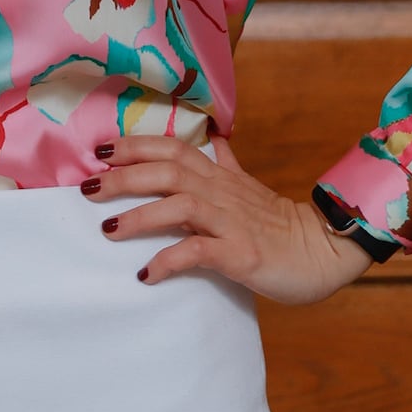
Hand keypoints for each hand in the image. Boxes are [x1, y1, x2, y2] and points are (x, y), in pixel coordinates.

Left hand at [82, 130, 378, 302]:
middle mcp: (223, 193)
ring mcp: (232, 223)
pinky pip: (199, 252)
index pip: (174, 148)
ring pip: (180, 206)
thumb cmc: (281, 226)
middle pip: (168, 171)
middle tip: (87, 188)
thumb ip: (227, 164)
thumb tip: (215, 138)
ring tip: (108, 230)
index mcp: (221, 177)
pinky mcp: (241, 254)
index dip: (136, 145)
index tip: (101, 150)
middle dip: (124, 177)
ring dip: (139, 216)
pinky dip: (169, 260)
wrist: (324, 253)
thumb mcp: (250, 189)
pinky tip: (147, 274)